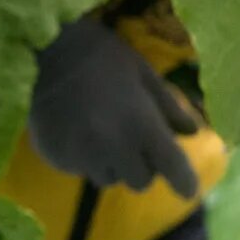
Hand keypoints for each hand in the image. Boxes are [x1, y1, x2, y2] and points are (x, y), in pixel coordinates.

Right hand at [29, 17, 200, 197]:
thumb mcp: (143, 73)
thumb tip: (192, 132)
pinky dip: (84, 158)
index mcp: (142, 126)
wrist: (46, 48)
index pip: (172, 167)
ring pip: (109, 179)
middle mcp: (115, 149)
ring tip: (101, 134)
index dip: (184, 182)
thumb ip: (168, 107)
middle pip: (140, 181)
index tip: (189, 191)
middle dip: (142, 166)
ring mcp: (83, 157)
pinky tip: (77, 131)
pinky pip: (80, 170)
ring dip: (113, 164)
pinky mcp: (57, 159)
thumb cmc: (102, 55)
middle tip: (133, 141)